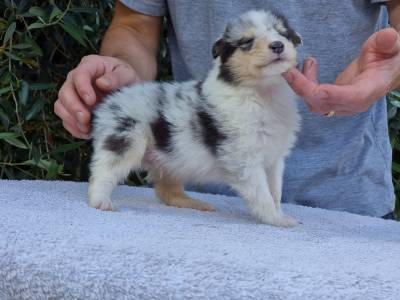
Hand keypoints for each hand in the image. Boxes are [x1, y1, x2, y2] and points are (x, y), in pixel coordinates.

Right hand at [54, 55, 138, 138]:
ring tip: (87, 128)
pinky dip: (74, 128)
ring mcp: (73, 94)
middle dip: (73, 107)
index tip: (91, 101)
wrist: (125, 85)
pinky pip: (66, 119)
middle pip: (64, 92)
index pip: (79, 75)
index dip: (82, 88)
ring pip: (60, 106)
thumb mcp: (127, 74)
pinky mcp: (73, 109)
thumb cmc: (126, 77)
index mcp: (90, 65)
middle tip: (86, 119)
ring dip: (72, 119)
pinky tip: (86, 132)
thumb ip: (117, 78)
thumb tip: (102, 84)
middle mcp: (76, 79)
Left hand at [283, 28, 399, 115]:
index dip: (331, 95)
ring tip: (305, 62)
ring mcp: (340, 105)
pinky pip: (312, 98)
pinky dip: (305, 84)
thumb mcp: (390, 48)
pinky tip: (309, 66)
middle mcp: (352, 103)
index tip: (314, 87)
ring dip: (301, 85)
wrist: (384, 71)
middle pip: (323, 103)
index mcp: (368, 91)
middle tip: (289, 70)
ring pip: (314, 103)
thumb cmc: (387, 59)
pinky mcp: (331, 102)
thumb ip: (386, 43)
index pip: (350, 98)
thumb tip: (388, 36)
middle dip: (303, 88)